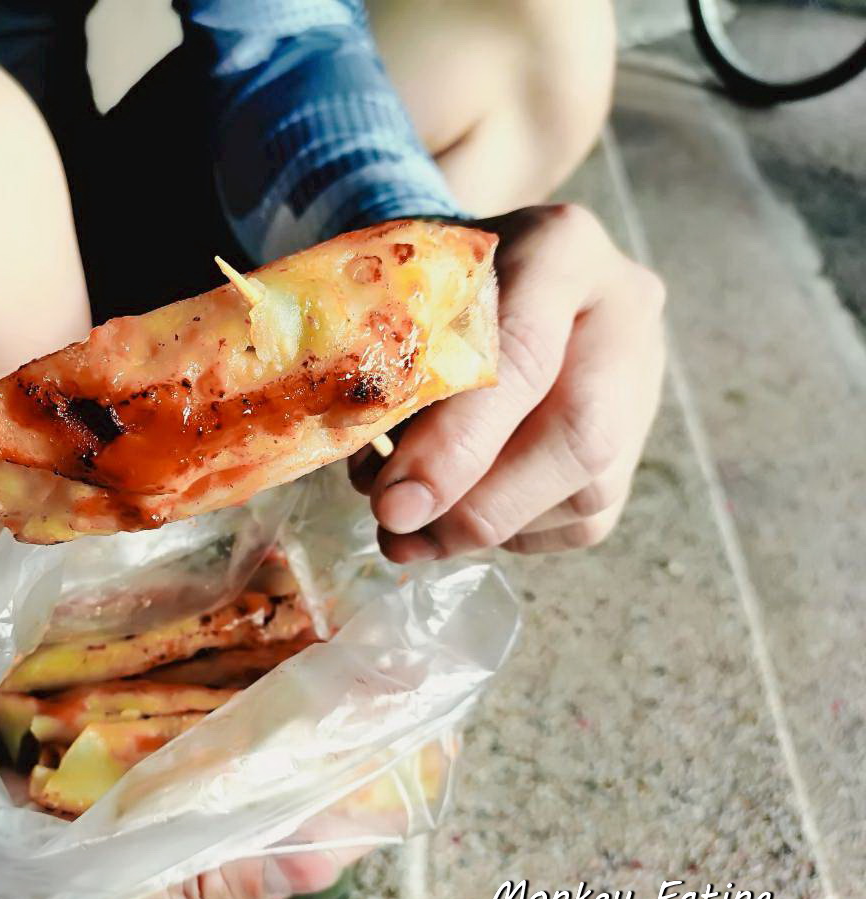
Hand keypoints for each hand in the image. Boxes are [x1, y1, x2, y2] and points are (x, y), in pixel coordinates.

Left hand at [351, 204, 665, 560]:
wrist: (498, 264)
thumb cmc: (436, 280)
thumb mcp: (408, 290)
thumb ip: (394, 364)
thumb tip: (372, 477)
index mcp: (563, 248)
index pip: (524, 353)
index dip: (459, 443)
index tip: (395, 502)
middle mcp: (623, 311)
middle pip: (582, 433)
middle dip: (480, 502)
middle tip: (399, 530)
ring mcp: (643, 377)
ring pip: (589, 488)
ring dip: (485, 527)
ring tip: (409, 532)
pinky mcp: (638, 440)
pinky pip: (586, 517)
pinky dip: (511, 531)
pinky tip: (457, 518)